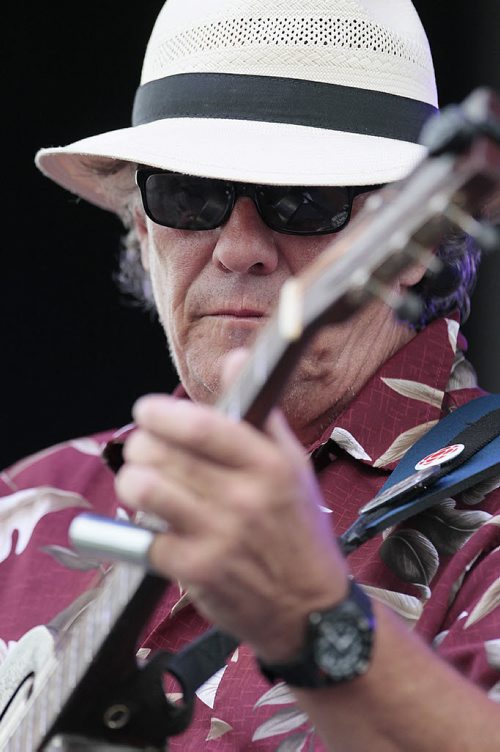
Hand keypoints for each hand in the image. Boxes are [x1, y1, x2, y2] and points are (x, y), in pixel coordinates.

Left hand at [115, 352, 348, 661]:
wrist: (311, 608)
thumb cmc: (299, 529)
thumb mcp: (294, 464)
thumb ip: (261, 412)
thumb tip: (234, 357)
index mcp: (270, 464)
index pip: (202, 425)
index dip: (161, 412)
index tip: (146, 410)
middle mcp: (245, 498)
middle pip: (163, 454)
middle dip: (141, 445)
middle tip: (144, 449)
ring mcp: (220, 537)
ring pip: (146, 491)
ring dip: (132, 481)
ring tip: (141, 481)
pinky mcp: (198, 572)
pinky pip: (146, 538)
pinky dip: (141, 527)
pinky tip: (155, 523)